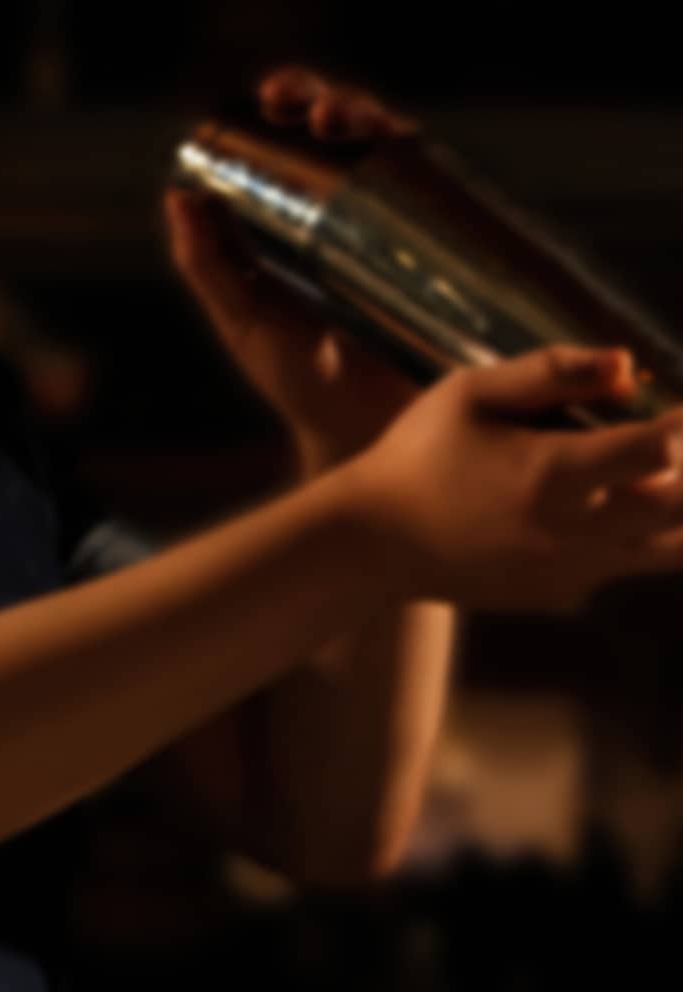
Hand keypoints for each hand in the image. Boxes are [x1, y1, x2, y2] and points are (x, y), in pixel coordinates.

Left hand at [166, 65, 424, 464]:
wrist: (362, 434)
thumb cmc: (298, 381)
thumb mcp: (243, 322)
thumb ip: (208, 267)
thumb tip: (176, 196)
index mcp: (293, 223)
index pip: (288, 145)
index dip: (274, 111)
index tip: (259, 102)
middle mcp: (347, 212)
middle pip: (336, 130)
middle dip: (315, 100)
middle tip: (294, 106)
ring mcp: (394, 222)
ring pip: (381, 139)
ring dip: (358, 112)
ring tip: (330, 121)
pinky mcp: (436, 239)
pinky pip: (430, 177)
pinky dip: (409, 147)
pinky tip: (391, 140)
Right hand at [340, 344, 682, 612]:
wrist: (370, 547)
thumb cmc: (416, 456)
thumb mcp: (471, 392)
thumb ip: (554, 370)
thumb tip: (631, 364)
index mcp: (552, 474)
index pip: (659, 448)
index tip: (677, 403)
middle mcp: (571, 533)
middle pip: (680, 506)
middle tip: (668, 438)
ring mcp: (569, 572)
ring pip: (670, 550)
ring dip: (678, 510)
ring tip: (655, 476)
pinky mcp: (559, 595)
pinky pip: (623, 563)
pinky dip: (636, 532)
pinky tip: (604, 503)